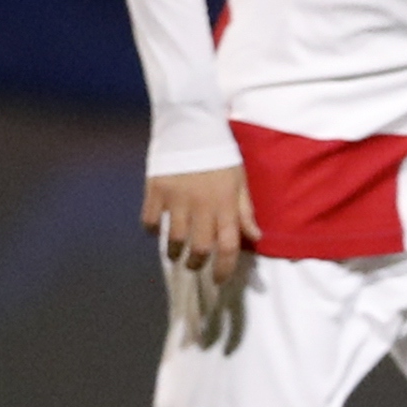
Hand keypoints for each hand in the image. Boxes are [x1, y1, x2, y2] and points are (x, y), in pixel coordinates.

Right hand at [143, 166, 257, 282]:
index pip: (228, 245)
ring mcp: (176, 199)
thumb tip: (256, 238)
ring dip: (174, 252)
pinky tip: (158, 230)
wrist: (191, 126)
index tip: (218, 280)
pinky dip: (153, 230)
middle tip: (195, 265)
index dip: (224, 268)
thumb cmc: (221, 155)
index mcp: (226, 203)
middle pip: (199, 248)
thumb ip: (246, 211)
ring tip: (176, 254)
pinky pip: (151, 221)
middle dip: (197, 263)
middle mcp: (202, 205)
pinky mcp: (155, 191)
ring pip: (174, 239)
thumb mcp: (240, 181)